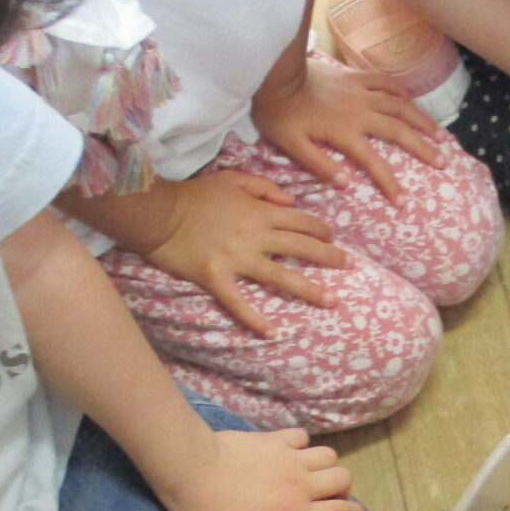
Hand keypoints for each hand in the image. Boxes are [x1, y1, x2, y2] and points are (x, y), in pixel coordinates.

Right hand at [140, 171, 352, 337]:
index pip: (301, 221)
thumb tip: (292, 201)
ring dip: (310, 290)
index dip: (322, 230)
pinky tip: (273, 332)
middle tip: (351, 268)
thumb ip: (265, 188)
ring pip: (281, 276)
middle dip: (330, 257)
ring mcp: (237, 259)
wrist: (158, 212)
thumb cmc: (194, 194)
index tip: (334, 238)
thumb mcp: (233, 178)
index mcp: (260, 211)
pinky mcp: (216, 278)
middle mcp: (255, 236)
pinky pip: (239, 302)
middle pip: (301, 248)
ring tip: (332, 301)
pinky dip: (256, 319)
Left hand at [160, 426, 364, 510]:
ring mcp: (290, 458)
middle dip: (342, 490)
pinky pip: (302, 437)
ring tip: (311, 476)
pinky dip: (302, 445)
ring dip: (326, 466)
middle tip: (326, 498)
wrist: (191, 473)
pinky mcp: (274, 439)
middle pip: (343, 479)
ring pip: (328, 456)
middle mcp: (303, 484)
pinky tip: (288, 453)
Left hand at [252, 56, 444, 202]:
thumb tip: (347, 183)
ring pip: (400, 104)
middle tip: (442, 162)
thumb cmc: (278, 111)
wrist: (274, 71)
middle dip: (422, 149)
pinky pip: (385, 82)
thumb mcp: (290, 145)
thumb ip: (318, 165)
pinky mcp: (355, 77)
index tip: (404, 203)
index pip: (374, 163)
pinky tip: (410, 100)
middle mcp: (360, 111)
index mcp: (344, 132)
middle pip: (399, 131)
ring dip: (421, 119)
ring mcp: (360, 91)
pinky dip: (401, 91)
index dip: (391, 184)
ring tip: (438, 134)